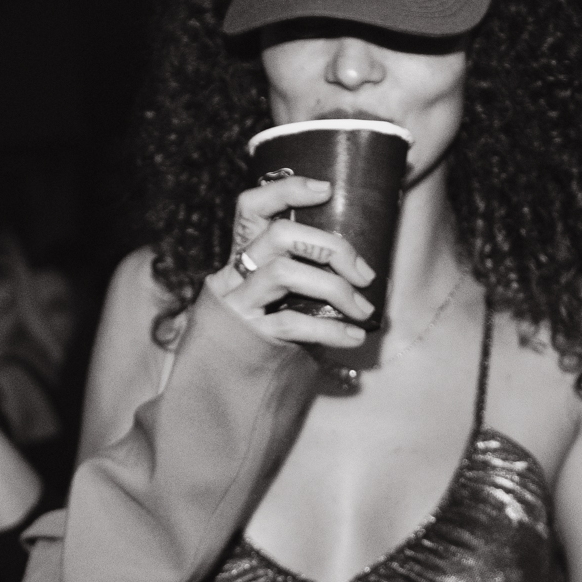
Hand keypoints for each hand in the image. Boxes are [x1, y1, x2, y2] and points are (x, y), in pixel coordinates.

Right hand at [207, 176, 375, 352]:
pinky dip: (329, 329)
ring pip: (283, 273)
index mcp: (241, 256)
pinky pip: (290, 323)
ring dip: (334, 287)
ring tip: (363, 308)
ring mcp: (236, 305)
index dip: (286, 191)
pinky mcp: (245, 337)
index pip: (250, 207)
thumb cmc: (262, 337)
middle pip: (278, 236)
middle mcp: (233, 275)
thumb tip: (361, 268)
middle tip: (364, 273)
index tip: (327, 189)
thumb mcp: (273, 298)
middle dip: (329, 247)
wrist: (217, 392)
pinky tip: (354, 337)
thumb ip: (299, 277)